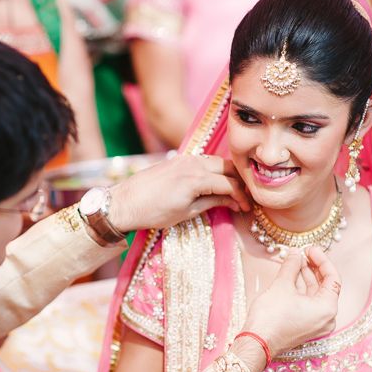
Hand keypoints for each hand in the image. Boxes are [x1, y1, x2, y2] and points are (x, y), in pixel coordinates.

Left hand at [107, 154, 250, 232]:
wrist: (124, 203)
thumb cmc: (153, 213)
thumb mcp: (186, 212)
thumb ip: (213, 203)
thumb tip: (234, 202)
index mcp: (196, 179)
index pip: (230, 184)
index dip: (242, 196)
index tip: (247, 208)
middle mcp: (193, 163)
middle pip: (227, 167)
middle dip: (239, 181)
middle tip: (244, 197)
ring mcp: (184, 158)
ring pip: (215, 161)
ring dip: (227, 174)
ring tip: (232, 190)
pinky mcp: (177, 159)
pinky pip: (203, 161)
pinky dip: (213, 170)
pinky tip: (214, 182)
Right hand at [234, 247, 339, 371]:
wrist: (256, 342)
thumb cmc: (271, 317)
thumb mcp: (282, 285)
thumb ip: (292, 266)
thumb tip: (295, 253)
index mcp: (327, 308)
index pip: (332, 278)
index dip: (322, 260)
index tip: (310, 249)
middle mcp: (326, 318)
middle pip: (325, 286)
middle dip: (313, 268)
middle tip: (302, 253)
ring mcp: (316, 324)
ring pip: (315, 294)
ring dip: (305, 277)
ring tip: (294, 261)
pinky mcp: (305, 326)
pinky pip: (308, 303)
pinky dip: (301, 289)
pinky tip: (291, 276)